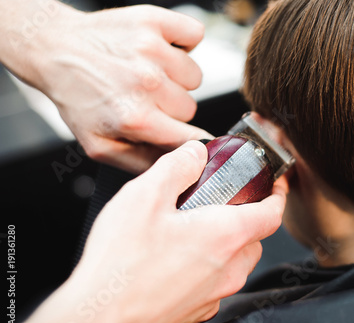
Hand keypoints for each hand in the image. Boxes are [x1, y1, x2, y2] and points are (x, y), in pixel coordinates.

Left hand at [8, 1, 212, 173]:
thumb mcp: (100, 146)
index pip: (191, 139)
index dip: (189, 139)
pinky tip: (160, 50)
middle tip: (143, 98)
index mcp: (136, 118)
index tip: (185, 135)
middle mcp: (146, 84)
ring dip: (175, 77)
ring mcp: (152, 50)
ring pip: (195, 76)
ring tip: (145, 73)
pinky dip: (184, 42)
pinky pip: (194, 35)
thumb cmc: (77, 96)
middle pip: (190, 108)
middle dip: (171, 108)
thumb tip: (179, 165)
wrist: (54, 50)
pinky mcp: (154, 21)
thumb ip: (143, 163)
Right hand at [16, 141, 286, 322]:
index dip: (277, 194)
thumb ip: (177, 166)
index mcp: (225, 236)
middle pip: (255, 237)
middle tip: (222, 201)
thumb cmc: (120, 265)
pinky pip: (216, 281)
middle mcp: (228, 269)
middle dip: (246, 216)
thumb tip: (195, 153)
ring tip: (193, 229)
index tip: (274, 183)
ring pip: (237, 261)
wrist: (101, 321)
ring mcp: (215, 294)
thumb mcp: (145, 196)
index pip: (272, 213)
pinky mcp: (198, 310)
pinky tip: (176, 258)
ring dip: (227, 242)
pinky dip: (209, 265)